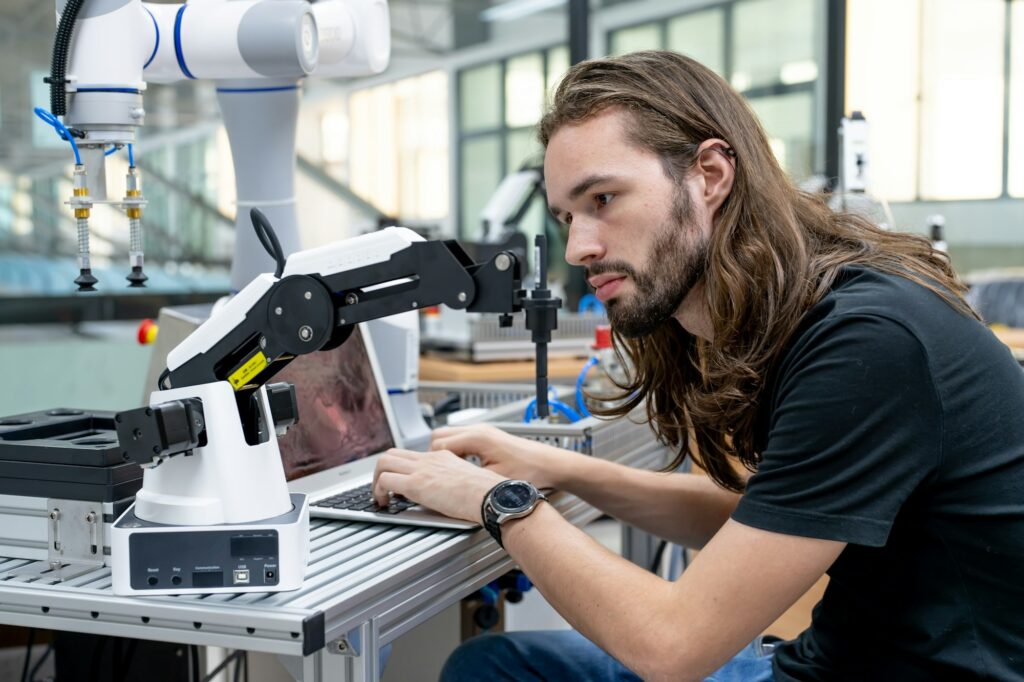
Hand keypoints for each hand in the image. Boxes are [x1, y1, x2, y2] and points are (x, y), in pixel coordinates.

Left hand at [372, 448, 506, 523]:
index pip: (412, 455)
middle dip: (381, 470)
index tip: (399, 482)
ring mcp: (421, 470)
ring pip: (384, 462)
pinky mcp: (416, 484)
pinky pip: (385, 481)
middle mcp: (429, 459)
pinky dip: (378, 491)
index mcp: (442, 457)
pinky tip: (384, 504)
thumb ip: (453, 480)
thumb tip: (447, 492)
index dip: (400, 468)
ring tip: (380, 496)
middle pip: (392, 454)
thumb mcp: (468, 479)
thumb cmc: (486, 493)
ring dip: (376, 479)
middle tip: (382, 488)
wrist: (491, 496)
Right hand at [429, 424, 578, 489]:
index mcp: (477, 438)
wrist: (549, 464)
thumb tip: (448, 484)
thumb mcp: (493, 479)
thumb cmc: (529, 470)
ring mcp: (482, 431)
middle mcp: (478, 430)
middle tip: (433, 473)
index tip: (428, 475)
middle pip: (439, 436)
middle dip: (433, 455)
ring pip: (448, 436)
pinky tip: (460, 466)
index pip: (438, 445)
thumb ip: (467, 477)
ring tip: (446, 471)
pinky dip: (455, 450)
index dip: (431, 462)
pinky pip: (460, 439)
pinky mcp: (487, 436)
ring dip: (443, 452)